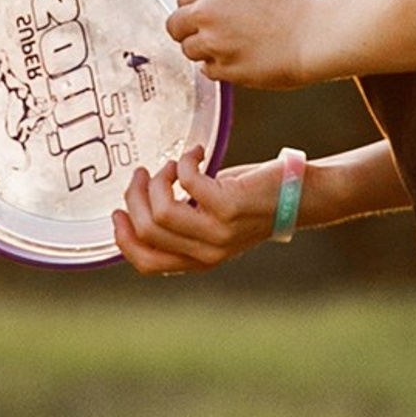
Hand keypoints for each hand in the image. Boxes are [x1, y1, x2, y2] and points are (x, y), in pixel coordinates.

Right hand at [111, 146, 283, 274]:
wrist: (298, 196)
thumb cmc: (251, 203)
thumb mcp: (211, 220)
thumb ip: (181, 220)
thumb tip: (140, 203)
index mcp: (197, 261)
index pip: (145, 263)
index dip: (124, 238)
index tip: (118, 212)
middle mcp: (206, 253)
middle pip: (147, 230)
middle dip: (135, 197)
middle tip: (142, 173)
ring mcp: (217, 232)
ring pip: (161, 211)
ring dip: (157, 180)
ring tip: (170, 165)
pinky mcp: (228, 206)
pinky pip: (186, 182)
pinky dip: (183, 162)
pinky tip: (196, 153)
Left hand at [167, 0, 324, 90]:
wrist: (316, 35)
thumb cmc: (294, 11)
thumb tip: (198, 16)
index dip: (194, 10)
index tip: (206, 18)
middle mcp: (208, 8)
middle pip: (175, 25)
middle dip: (189, 32)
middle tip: (210, 38)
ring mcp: (212, 40)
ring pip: (188, 50)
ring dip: (205, 52)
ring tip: (234, 49)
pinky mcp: (222, 67)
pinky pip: (207, 71)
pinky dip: (220, 69)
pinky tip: (243, 61)